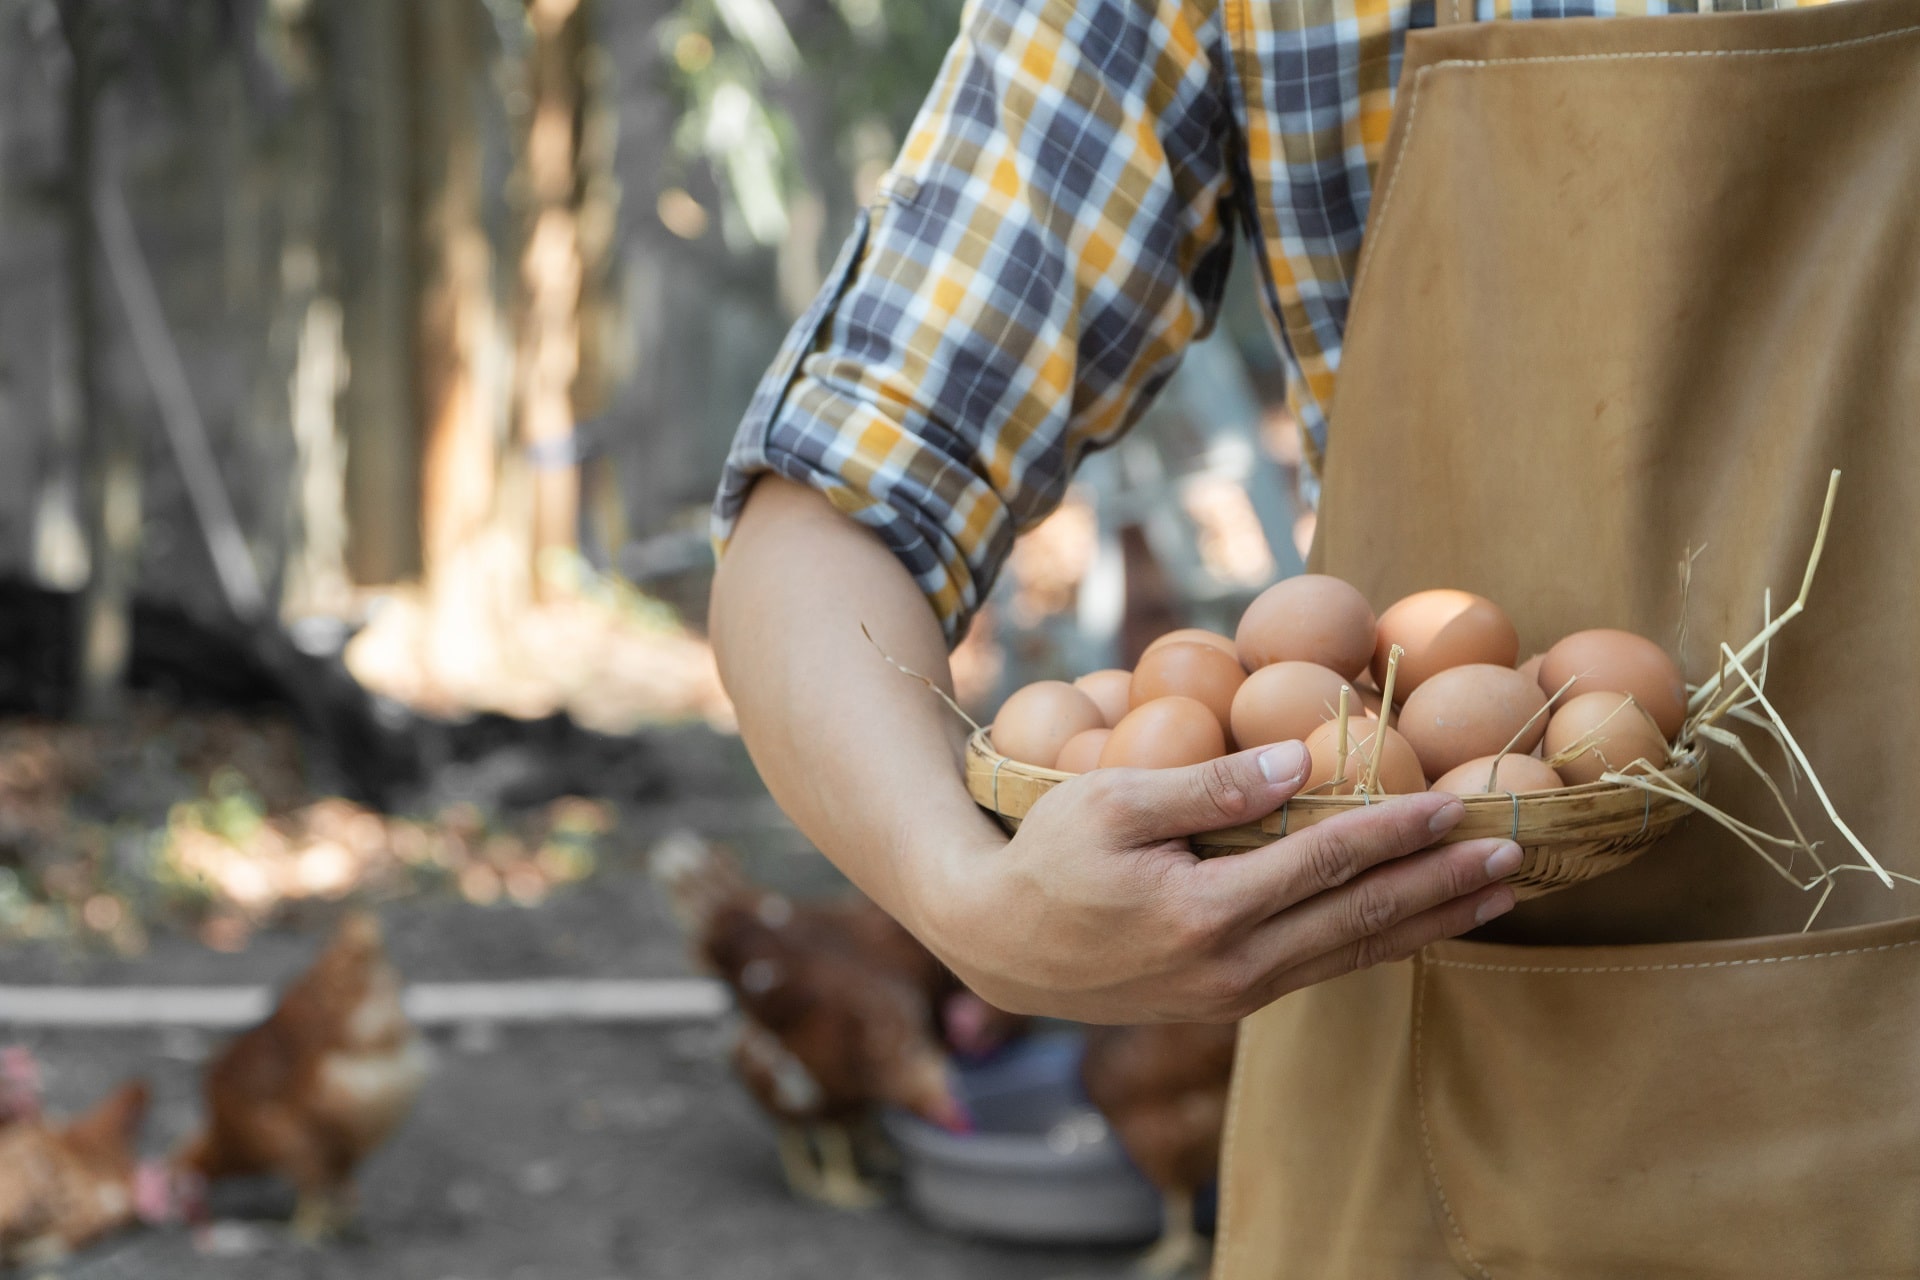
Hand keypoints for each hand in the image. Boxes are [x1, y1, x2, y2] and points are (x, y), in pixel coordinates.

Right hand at [911, 741, 1518, 1023]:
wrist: (996, 945)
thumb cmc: (1044, 855)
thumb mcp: (1109, 802)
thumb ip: (1209, 785)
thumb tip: (1303, 758)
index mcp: (1204, 912)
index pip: (1326, 861)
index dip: (1398, 829)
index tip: (1458, 799)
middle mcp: (1232, 966)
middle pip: (1361, 919)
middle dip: (1443, 885)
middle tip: (1514, 854)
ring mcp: (1232, 993)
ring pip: (1352, 954)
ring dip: (1428, 923)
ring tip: (1493, 896)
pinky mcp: (1227, 1002)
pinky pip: (1322, 970)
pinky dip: (1379, 944)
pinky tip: (1416, 925)